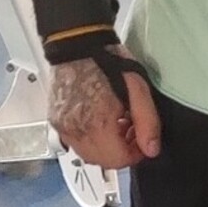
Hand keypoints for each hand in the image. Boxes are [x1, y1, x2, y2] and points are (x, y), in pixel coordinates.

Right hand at [48, 48, 161, 170]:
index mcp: (97, 123)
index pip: (118, 160)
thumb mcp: (137, 88)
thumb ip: (147, 122)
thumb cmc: (106, 60)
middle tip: (131, 131)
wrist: (77, 44)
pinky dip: (90, 139)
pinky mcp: (56, 120)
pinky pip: (75, 142)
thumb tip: (151, 148)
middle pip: (102, 162)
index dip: (135, 154)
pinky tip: (100, 120)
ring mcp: (62, 126)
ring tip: (117, 124)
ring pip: (88, 155)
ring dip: (105, 147)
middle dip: (121, 152)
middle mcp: (75, 130)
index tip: (142, 141)